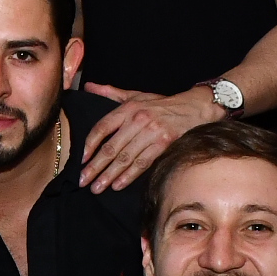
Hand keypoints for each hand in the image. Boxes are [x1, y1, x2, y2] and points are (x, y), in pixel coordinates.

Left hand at [76, 83, 222, 192]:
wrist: (195, 108)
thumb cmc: (162, 104)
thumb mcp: (136, 95)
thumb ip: (110, 92)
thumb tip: (88, 87)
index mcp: (128, 108)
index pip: (102, 127)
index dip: (90, 144)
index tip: (81, 159)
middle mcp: (138, 120)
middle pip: (111, 147)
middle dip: (95, 167)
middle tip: (83, 181)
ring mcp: (151, 133)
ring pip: (125, 158)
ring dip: (109, 175)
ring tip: (97, 188)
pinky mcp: (164, 144)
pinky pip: (143, 163)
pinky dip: (129, 176)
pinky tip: (117, 185)